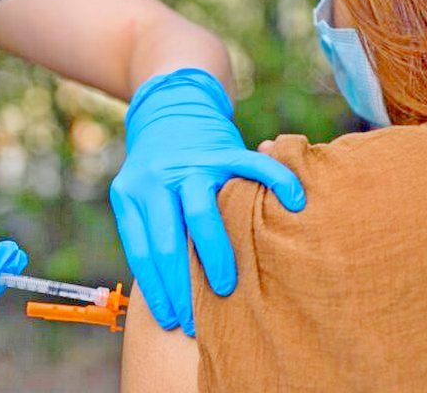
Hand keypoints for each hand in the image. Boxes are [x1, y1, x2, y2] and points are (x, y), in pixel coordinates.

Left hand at [110, 69, 304, 335]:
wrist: (170, 107)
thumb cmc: (158, 167)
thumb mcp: (138, 192)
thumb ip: (149, 226)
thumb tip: (167, 287)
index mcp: (132, 192)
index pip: (143, 252)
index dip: (158, 290)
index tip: (171, 320)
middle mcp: (157, 176)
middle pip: (169, 241)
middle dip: (183, 287)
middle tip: (197, 320)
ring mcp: (191, 162)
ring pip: (202, 214)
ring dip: (215, 257)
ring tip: (227, 288)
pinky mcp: (222, 147)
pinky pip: (253, 166)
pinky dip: (276, 182)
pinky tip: (294, 201)